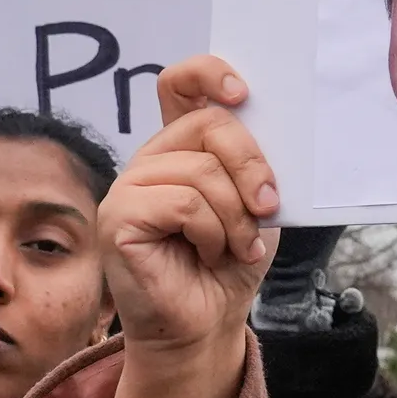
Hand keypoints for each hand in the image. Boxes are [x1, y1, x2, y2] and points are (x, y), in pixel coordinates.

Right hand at [95, 57, 278, 397]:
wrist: (207, 324)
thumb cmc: (231, 262)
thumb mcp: (257, 204)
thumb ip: (255, 164)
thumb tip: (278, 127)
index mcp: (183, 147)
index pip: (181, 83)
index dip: (209, 73)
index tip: (242, 92)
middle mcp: (152, 159)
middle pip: (207, 123)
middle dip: (252, 164)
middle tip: (269, 205)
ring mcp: (128, 187)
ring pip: (200, 171)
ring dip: (236, 215)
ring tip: (238, 245)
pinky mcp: (117, 218)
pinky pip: (181, 203)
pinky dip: (212, 231)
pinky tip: (212, 254)